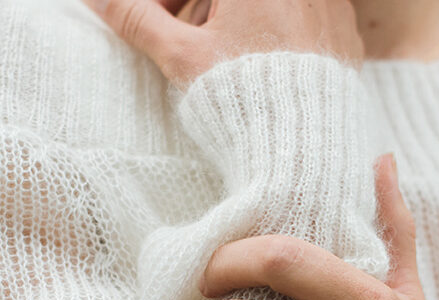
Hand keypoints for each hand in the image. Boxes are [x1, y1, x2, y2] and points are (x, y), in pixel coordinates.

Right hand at [82, 0, 363, 88]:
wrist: (306, 145)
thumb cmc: (244, 98)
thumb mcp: (182, 55)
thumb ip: (138, 19)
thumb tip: (94, 0)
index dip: (168, 3)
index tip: (160, 22)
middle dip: (198, 7)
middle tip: (182, 36)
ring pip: (266, 2)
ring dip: (233, 15)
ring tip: (221, 55)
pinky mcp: (343, 25)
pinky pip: (300, 11)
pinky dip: (273, 26)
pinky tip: (258, 61)